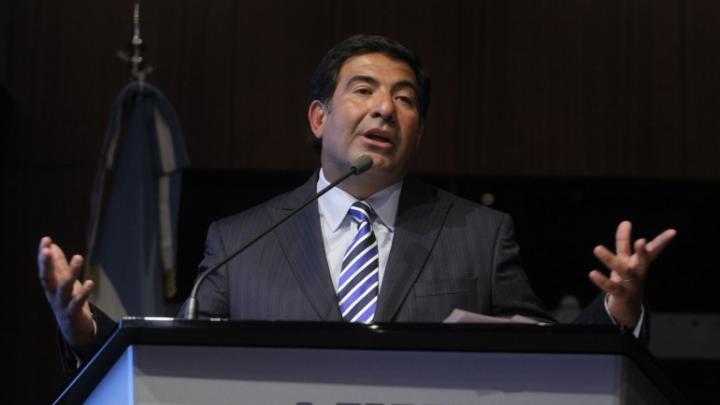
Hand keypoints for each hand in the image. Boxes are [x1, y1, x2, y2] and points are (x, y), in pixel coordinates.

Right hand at [37, 236, 96, 351]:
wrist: (73, 329)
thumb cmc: (68, 300)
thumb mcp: (63, 281)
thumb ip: (58, 264)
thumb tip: (53, 246)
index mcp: (51, 285)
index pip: (44, 268)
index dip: (44, 255)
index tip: (45, 239)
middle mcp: (53, 294)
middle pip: (46, 278)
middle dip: (45, 264)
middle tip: (46, 249)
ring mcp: (62, 304)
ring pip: (64, 288)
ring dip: (71, 272)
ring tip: (78, 257)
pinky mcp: (73, 313)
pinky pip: (77, 302)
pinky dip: (83, 292)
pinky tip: (90, 283)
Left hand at [589, 221, 675, 327]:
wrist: (628, 307)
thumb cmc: (628, 278)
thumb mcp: (626, 259)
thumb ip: (624, 241)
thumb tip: (625, 222)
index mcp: (640, 262)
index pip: (652, 250)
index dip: (662, 241)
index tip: (673, 232)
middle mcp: (638, 272)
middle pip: (643, 261)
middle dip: (643, 252)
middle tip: (641, 241)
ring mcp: (631, 284)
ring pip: (622, 271)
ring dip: (609, 259)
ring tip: (597, 248)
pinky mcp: (620, 294)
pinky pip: (611, 287)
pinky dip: (602, 281)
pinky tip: (592, 273)